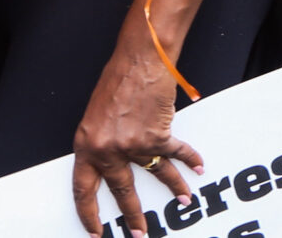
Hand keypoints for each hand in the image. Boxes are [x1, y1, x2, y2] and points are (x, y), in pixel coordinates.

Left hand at [71, 42, 201, 235]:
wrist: (139, 60)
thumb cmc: (116, 81)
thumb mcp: (96, 117)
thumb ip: (100, 143)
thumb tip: (109, 163)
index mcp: (86, 147)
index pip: (83, 191)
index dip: (89, 214)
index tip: (96, 231)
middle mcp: (108, 150)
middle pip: (121, 192)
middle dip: (132, 216)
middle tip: (139, 234)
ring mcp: (134, 145)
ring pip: (155, 175)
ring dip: (172, 189)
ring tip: (184, 202)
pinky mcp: (158, 135)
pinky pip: (176, 154)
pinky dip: (190, 160)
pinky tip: (198, 168)